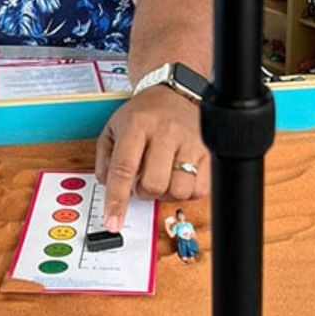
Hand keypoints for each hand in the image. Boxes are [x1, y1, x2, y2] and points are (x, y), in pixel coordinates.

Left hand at [95, 85, 208, 232]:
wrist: (174, 94)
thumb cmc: (143, 115)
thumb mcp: (113, 128)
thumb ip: (105, 159)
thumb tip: (107, 188)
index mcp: (137, 124)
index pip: (124, 168)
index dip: (117, 199)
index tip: (112, 221)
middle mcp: (166, 131)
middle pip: (152, 184)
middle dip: (143, 191)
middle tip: (142, 179)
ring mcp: (190, 141)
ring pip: (177, 191)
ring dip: (165, 193)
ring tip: (161, 176)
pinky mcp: (209, 151)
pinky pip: (199, 190)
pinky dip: (186, 191)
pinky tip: (178, 176)